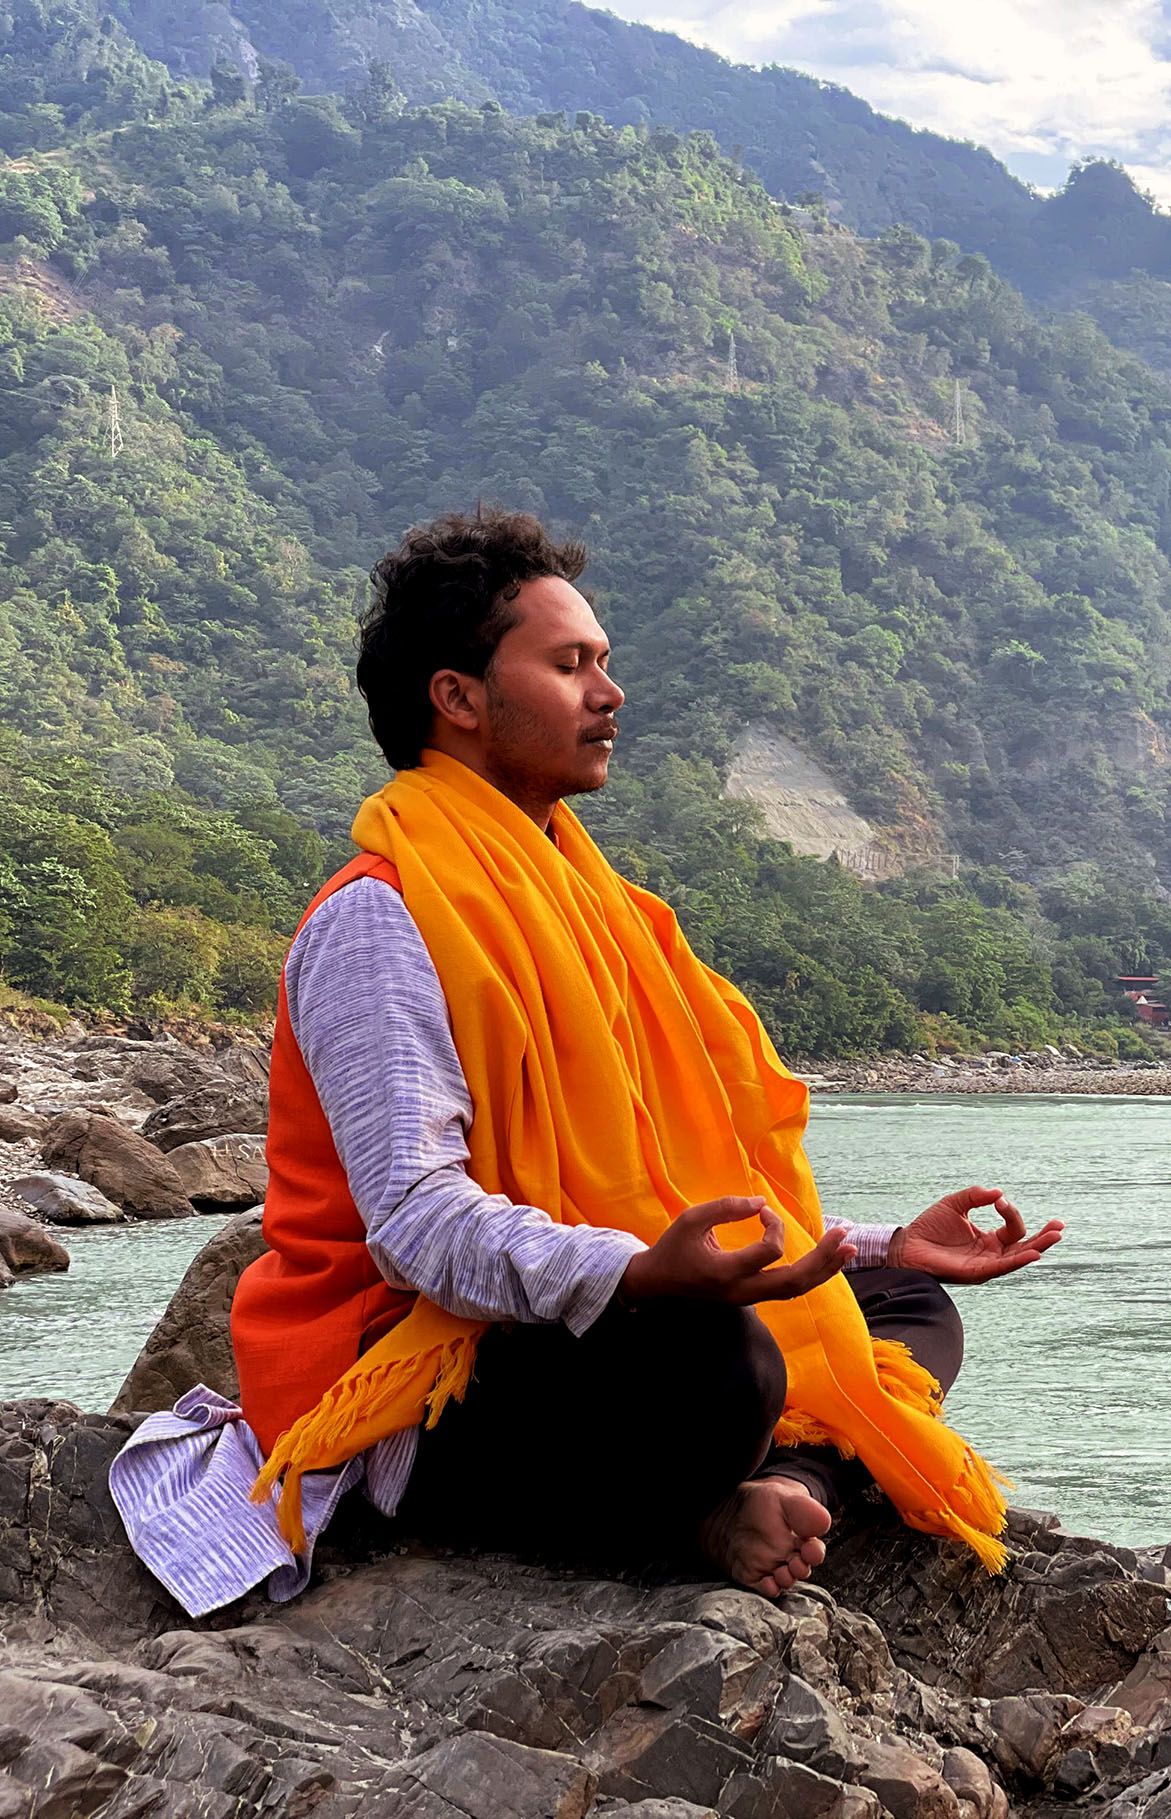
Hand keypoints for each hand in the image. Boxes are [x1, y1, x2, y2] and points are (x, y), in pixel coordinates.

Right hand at [619, 1196, 855, 1306]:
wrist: (658, 1283)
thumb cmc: (673, 1248)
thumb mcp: (690, 1219)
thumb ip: (725, 1208)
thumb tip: (761, 1204)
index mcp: (725, 1273)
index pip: (769, 1252)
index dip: (774, 1225)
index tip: (762, 1210)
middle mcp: (741, 1292)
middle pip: (795, 1282)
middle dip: (823, 1259)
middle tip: (846, 1236)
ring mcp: (748, 1299)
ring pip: (795, 1290)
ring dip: (824, 1270)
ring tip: (848, 1250)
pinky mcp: (751, 1298)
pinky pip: (788, 1290)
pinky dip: (811, 1275)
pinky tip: (826, 1261)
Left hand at [887, 1184, 1062, 1283]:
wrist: (906, 1245)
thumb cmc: (929, 1227)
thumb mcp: (955, 1204)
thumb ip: (976, 1196)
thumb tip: (998, 1192)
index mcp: (988, 1240)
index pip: (1012, 1228)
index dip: (1010, 1211)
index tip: (998, 1200)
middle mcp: (991, 1254)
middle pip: (1024, 1246)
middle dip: (1043, 1237)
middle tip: (1060, 1226)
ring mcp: (985, 1265)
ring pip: (1018, 1258)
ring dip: (1037, 1247)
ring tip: (1055, 1236)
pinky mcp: (976, 1272)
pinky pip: (1001, 1267)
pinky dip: (1017, 1260)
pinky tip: (1033, 1253)